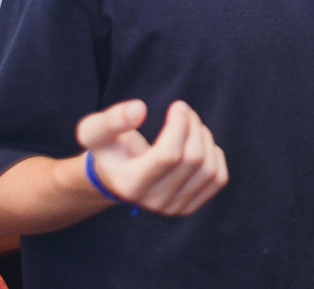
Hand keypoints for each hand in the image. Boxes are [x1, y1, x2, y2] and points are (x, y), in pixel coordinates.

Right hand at [76, 99, 227, 215]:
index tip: (178, 105)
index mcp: (130, 184)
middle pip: (192, 159)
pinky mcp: (189, 206)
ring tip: (191, 126)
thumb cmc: (109, 148)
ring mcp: (173, 208)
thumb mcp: (94, 131)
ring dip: (205, 138)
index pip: (168, 155)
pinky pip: (218, 178)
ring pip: (208, 168)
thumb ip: (112, 119)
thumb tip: (139, 109)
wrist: (115, 176)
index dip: (180, 125)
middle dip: (193, 126)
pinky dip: (215, 155)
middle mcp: (153, 202)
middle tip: (184, 111)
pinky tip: (199, 145)